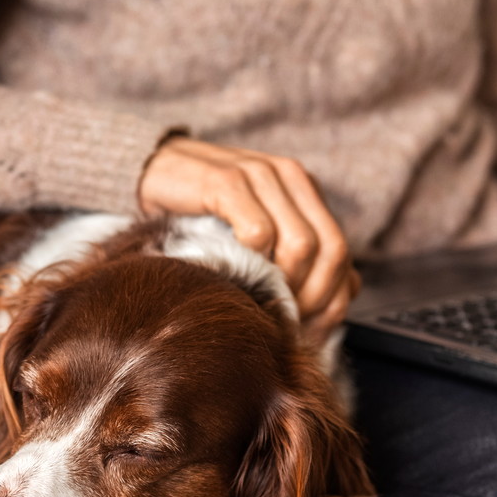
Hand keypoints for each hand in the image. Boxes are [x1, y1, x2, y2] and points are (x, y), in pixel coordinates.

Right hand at [138, 137, 357, 342]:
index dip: (331, 298)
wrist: (154, 168)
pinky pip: (258, 232)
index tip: (306, 328)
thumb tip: (336, 297)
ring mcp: (261, 176)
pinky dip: (252, 262)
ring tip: (262, 304)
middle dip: (312, 297)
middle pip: (331, 250)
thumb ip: (293, 253)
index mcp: (304, 190)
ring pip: (301, 245)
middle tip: (285, 322)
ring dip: (284, 285)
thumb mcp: (256, 227)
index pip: (341, 251)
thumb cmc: (204, 208)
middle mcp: (291, 178)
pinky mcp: (227, 181)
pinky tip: (234, 273)